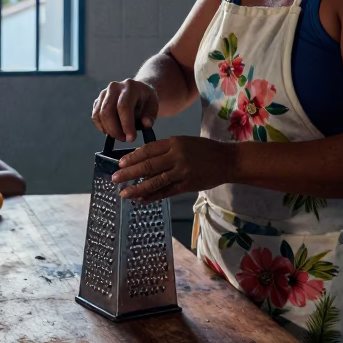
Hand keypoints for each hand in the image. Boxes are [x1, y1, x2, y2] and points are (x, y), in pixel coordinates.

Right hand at [92, 79, 158, 141]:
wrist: (137, 89)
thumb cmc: (145, 99)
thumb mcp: (153, 105)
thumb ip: (150, 115)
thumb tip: (146, 124)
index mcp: (130, 86)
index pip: (124, 107)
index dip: (126, 124)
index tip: (131, 138)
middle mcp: (114, 87)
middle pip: (107, 111)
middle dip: (115, 130)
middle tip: (125, 139)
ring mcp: (104, 93)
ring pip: (99, 115)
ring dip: (108, 130)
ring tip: (120, 136)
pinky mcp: (98, 100)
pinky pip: (95, 116)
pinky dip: (102, 127)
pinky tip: (111, 131)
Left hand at [111, 136, 230, 203]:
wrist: (227, 161)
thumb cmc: (204, 150)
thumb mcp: (184, 142)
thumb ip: (165, 149)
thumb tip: (142, 159)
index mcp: (174, 143)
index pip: (148, 150)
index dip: (132, 157)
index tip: (120, 163)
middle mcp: (177, 156)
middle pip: (148, 166)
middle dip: (129, 173)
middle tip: (115, 179)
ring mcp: (182, 172)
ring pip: (155, 181)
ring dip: (137, 188)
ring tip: (124, 193)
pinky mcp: (187, 186)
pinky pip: (166, 192)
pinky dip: (152, 196)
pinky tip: (141, 200)